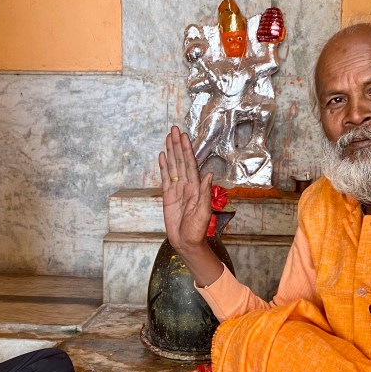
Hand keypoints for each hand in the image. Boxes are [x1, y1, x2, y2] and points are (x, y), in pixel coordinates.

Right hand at [158, 126, 223, 285]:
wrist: (187, 243)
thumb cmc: (197, 230)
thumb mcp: (204, 213)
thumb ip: (204, 194)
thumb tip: (208, 174)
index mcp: (195, 187)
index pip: (190, 164)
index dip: (186, 150)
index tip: (183, 136)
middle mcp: (186, 185)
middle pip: (180, 161)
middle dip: (177, 145)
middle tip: (174, 129)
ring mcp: (177, 190)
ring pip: (173, 166)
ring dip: (170, 152)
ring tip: (168, 137)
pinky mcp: (168, 197)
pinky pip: (165, 178)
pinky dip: (163, 167)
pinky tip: (162, 156)